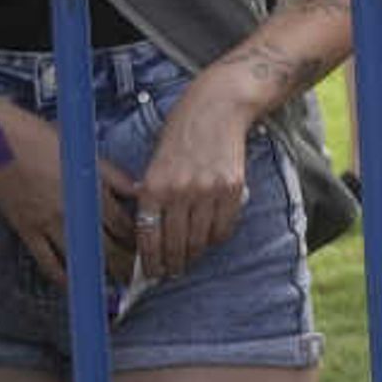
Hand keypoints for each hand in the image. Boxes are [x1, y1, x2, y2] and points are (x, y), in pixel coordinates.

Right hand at [0, 103, 136, 285]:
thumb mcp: (86, 154)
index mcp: (93, 190)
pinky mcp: (28, 230)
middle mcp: (75, 211)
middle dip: (125, 265)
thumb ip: (114, 177)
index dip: (137, 241)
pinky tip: (73, 283)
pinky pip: (47, 261)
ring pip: (82, 258)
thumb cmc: (44, 140)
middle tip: (134, 276)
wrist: (3, 141)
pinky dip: (62, 276)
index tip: (143, 250)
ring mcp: (51, 223)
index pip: (124, 225)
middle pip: (108, 247)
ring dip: (99, 274)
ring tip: (112, 284)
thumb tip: (138, 190)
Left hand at [130, 72, 259, 277]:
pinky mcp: (232, 189)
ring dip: (194, 254)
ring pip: (200, 240)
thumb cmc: (181, 133)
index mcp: (154, 185)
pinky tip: (210, 238)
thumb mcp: (155, 163)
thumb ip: (152, 195)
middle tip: (172, 272)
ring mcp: (208, 191)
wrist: (216, 108)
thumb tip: (151, 233)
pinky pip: (223, 228)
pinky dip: (216, 238)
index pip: (149, 236)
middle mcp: (180, 191)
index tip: (151, 273)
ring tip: (190, 259)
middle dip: (172, 263)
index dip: (150, 261)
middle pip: (175, 243)